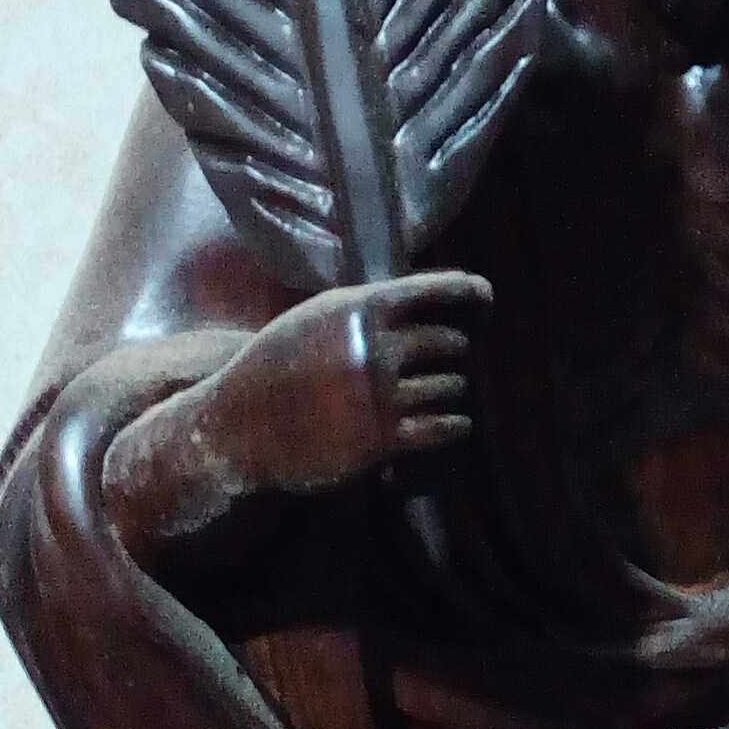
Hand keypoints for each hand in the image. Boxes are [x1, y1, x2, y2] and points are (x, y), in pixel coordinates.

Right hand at [189, 270, 490, 499]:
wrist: (241, 426)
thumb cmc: (277, 366)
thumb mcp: (316, 318)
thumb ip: (366, 308)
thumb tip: (420, 301)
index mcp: (361, 308)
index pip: (437, 289)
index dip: (471, 292)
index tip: (486, 301)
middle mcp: (377, 347)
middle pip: (451, 341)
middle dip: (455, 350)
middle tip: (449, 359)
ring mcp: (382, 395)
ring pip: (451, 386)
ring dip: (451, 390)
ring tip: (438, 394)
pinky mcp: (383, 439)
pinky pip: (443, 427)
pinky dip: (455, 424)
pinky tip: (455, 423)